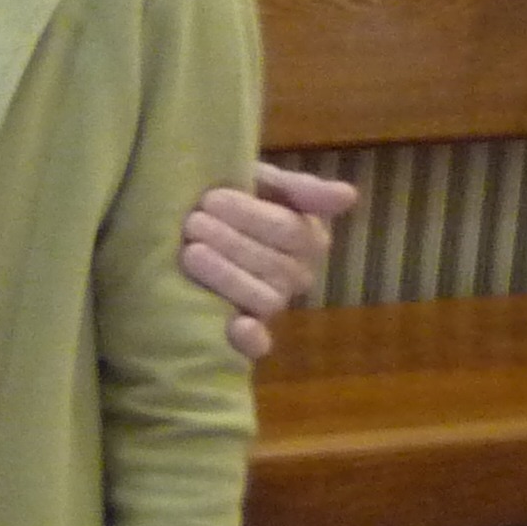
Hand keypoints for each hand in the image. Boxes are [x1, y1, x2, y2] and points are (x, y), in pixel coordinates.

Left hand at [183, 160, 357, 358]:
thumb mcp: (255, 181)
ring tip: (190, 252)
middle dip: (229, 241)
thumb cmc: (222, 197)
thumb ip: (298, 189)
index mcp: (305, 238)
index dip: (250, 216)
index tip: (210, 199)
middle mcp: (295, 275)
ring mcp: (270, 304)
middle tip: (192, 222)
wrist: (177, 222)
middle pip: (276, 266)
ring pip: (266, 299)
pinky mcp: (244, 331)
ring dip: (227, 276)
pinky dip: (251, 338)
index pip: (291, 232)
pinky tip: (236, 325)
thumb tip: (349, 195)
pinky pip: (259, 344)